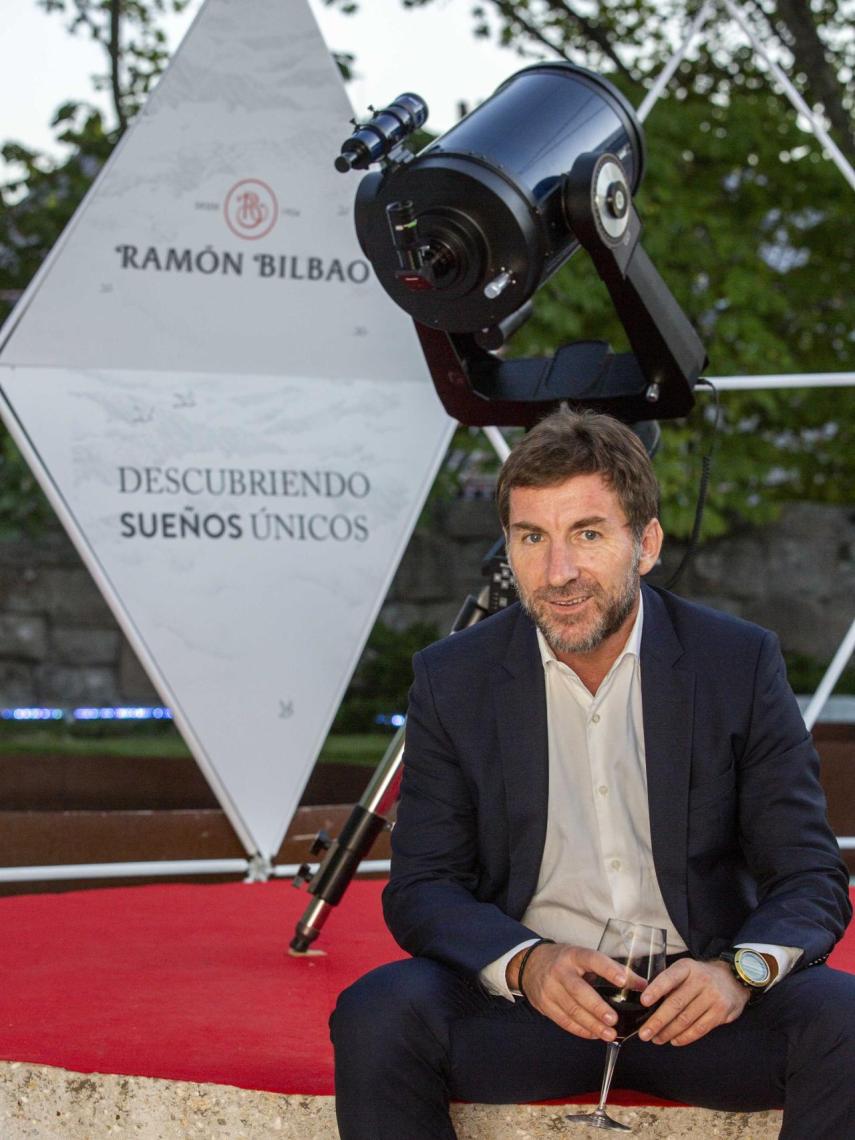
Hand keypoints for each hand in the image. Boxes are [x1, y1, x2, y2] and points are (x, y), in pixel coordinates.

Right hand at [508, 942, 644, 1041]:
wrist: (529, 964)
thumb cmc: (564, 961)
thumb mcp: (583, 957)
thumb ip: (611, 970)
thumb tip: (641, 985)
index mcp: (573, 955)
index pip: (592, 960)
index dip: (608, 969)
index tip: (624, 981)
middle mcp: (560, 971)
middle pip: (579, 991)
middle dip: (597, 1007)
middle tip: (614, 1019)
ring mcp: (549, 989)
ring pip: (571, 1010)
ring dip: (592, 1024)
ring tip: (609, 1034)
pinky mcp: (544, 1005)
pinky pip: (564, 1021)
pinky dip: (581, 1030)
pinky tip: (594, 1034)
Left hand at [637, 958, 749, 1046]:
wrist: (733, 978)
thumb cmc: (700, 976)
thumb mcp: (686, 970)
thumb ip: (670, 982)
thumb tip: (647, 1002)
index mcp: (687, 967)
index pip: (669, 978)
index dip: (656, 989)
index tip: (644, 1001)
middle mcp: (701, 981)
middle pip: (676, 1003)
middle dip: (658, 1021)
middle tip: (644, 1033)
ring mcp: (713, 997)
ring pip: (686, 1019)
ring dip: (668, 1032)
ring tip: (656, 1039)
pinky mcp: (721, 1012)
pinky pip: (700, 1028)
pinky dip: (685, 1037)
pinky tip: (674, 1040)